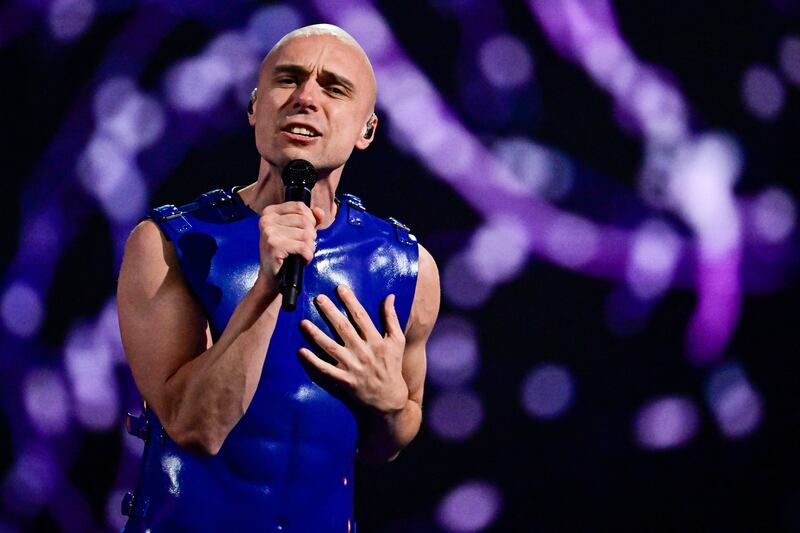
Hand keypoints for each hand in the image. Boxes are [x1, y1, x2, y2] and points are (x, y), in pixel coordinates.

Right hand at [257, 201, 323, 286]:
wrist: (272, 276)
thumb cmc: (285, 253)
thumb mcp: (296, 231)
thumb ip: (309, 219)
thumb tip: (319, 212)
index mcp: (270, 212)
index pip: (299, 206)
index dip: (310, 219)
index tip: (305, 232)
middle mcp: (267, 220)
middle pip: (304, 220)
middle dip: (310, 235)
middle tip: (302, 246)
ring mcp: (269, 232)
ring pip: (306, 234)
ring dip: (309, 247)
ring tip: (301, 253)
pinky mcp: (274, 245)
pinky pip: (303, 247)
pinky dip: (307, 256)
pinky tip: (301, 259)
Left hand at [298, 285, 408, 414]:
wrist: (389, 399)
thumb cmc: (392, 366)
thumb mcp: (397, 341)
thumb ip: (392, 318)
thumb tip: (390, 296)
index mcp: (376, 341)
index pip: (361, 316)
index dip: (350, 301)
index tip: (339, 288)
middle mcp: (364, 352)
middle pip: (343, 328)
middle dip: (330, 312)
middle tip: (318, 298)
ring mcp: (353, 367)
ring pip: (330, 347)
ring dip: (316, 334)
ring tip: (303, 323)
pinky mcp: (344, 381)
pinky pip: (325, 370)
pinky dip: (313, 361)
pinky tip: (301, 351)